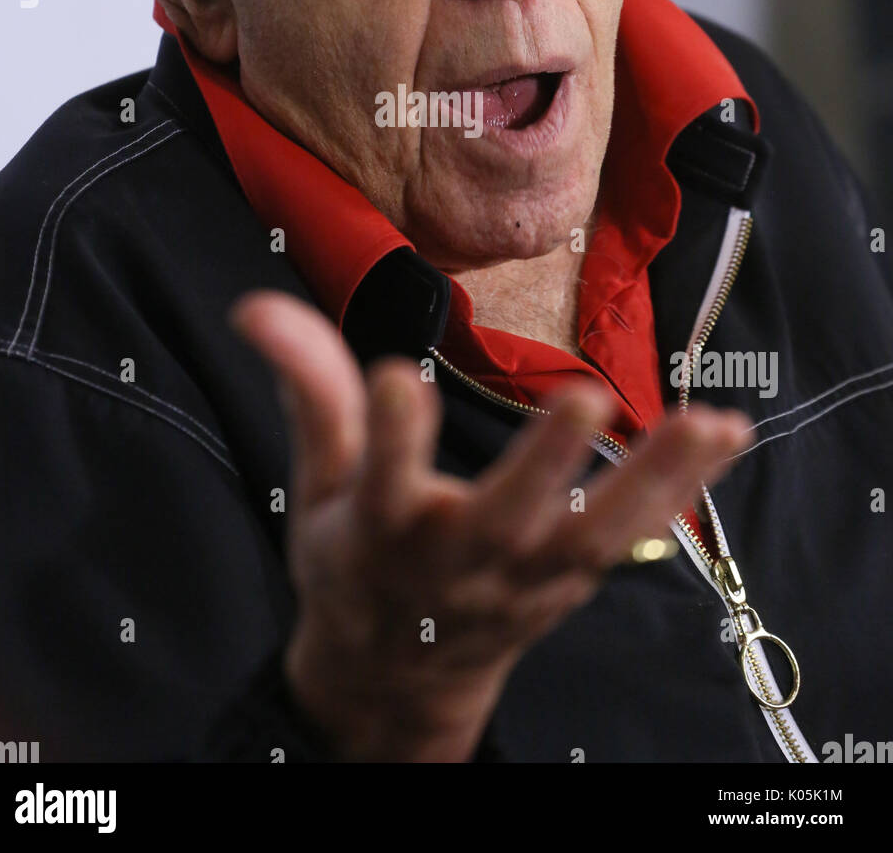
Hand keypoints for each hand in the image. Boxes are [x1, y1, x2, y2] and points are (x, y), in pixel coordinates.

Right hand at [231, 290, 752, 762]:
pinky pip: (631, 538)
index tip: (393, 377)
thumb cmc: (355, 563)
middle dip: (541, 464)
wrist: (397, 674)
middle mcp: (457, 560)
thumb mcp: (319, 483)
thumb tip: (256, 306)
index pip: (379, 485)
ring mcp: (523, 576)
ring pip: (592, 532)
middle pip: (503, 517)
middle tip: (582, 401)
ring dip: (651, 479)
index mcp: (381, 534)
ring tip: (706, 423)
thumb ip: (307, 389)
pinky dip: (680, 490)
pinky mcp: (570, 580)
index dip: (388, 433)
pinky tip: (724, 435)